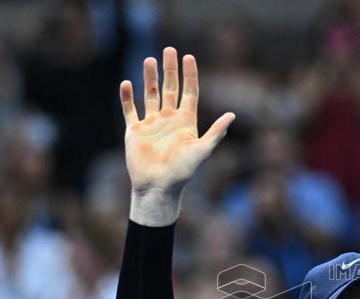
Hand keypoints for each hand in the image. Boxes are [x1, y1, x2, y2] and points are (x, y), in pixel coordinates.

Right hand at [120, 47, 234, 224]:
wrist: (159, 187)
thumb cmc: (182, 171)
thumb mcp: (202, 150)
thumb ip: (216, 132)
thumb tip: (232, 115)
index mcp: (186, 122)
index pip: (189, 92)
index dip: (190, 75)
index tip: (189, 57)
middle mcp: (169, 120)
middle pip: (170, 88)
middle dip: (170, 69)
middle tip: (169, 50)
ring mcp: (151, 124)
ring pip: (150, 95)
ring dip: (149, 78)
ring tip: (149, 59)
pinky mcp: (135, 131)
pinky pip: (130, 110)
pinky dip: (127, 97)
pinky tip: (127, 83)